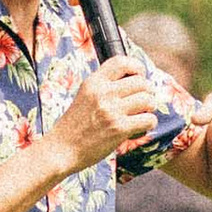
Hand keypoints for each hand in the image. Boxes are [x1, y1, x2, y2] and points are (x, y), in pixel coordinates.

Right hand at [56, 57, 165, 173]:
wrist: (61, 149)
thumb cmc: (74, 126)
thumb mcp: (84, 96)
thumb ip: (103, 87)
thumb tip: (133, 82)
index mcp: (93, 82)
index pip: (121, 62)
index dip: (137, 67)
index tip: (140, 76)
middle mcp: (103, 93)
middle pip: (141, 82)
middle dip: (148, 91)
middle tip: (143, 101)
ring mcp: (111, 110)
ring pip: (148, 99)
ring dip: (150, 107)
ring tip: (143, 114)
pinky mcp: (119, 128)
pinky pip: (148, 119)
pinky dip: (150, 123)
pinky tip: (142, 126)